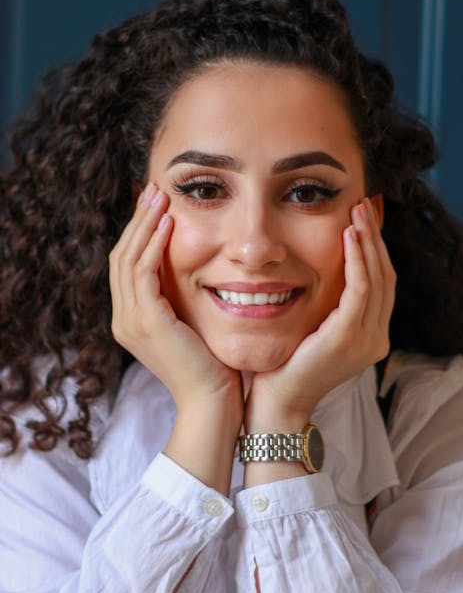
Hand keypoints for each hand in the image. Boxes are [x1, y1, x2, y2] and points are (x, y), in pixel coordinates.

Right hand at [109, 183, 242, 419]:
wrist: (212, 403)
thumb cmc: (212, 367)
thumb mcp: (191, 326)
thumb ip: (182, 301)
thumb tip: (196, 271)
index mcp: (131, 320)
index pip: (126, 266)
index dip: (138, 232)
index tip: (154, 205)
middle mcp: (124, 319)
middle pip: (120, 256)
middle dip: (137, 220)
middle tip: (153, 189)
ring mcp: (131, 321)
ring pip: (128, 259)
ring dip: (144, 225)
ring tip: (161, 198)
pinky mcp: (147, 321)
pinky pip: (143, 273)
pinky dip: (154, 246)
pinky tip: (169, 225)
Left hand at [245, 198, 395, 432]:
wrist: (276, 403)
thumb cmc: (284, 366)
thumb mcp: (312, 330)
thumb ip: (326, 306)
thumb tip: (320, 270)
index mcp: (370, 337)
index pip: (381, 284)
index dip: (375, 250)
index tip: (362, 220)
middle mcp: (376, 339)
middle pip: (385, 276)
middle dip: (375, 238)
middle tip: (363, 206)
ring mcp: (367, 339)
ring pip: (378, 277)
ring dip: (368, 240)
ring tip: (357, 212)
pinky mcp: (349, 337)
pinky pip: (360, 288)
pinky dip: (357, 259)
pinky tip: (349, 236)